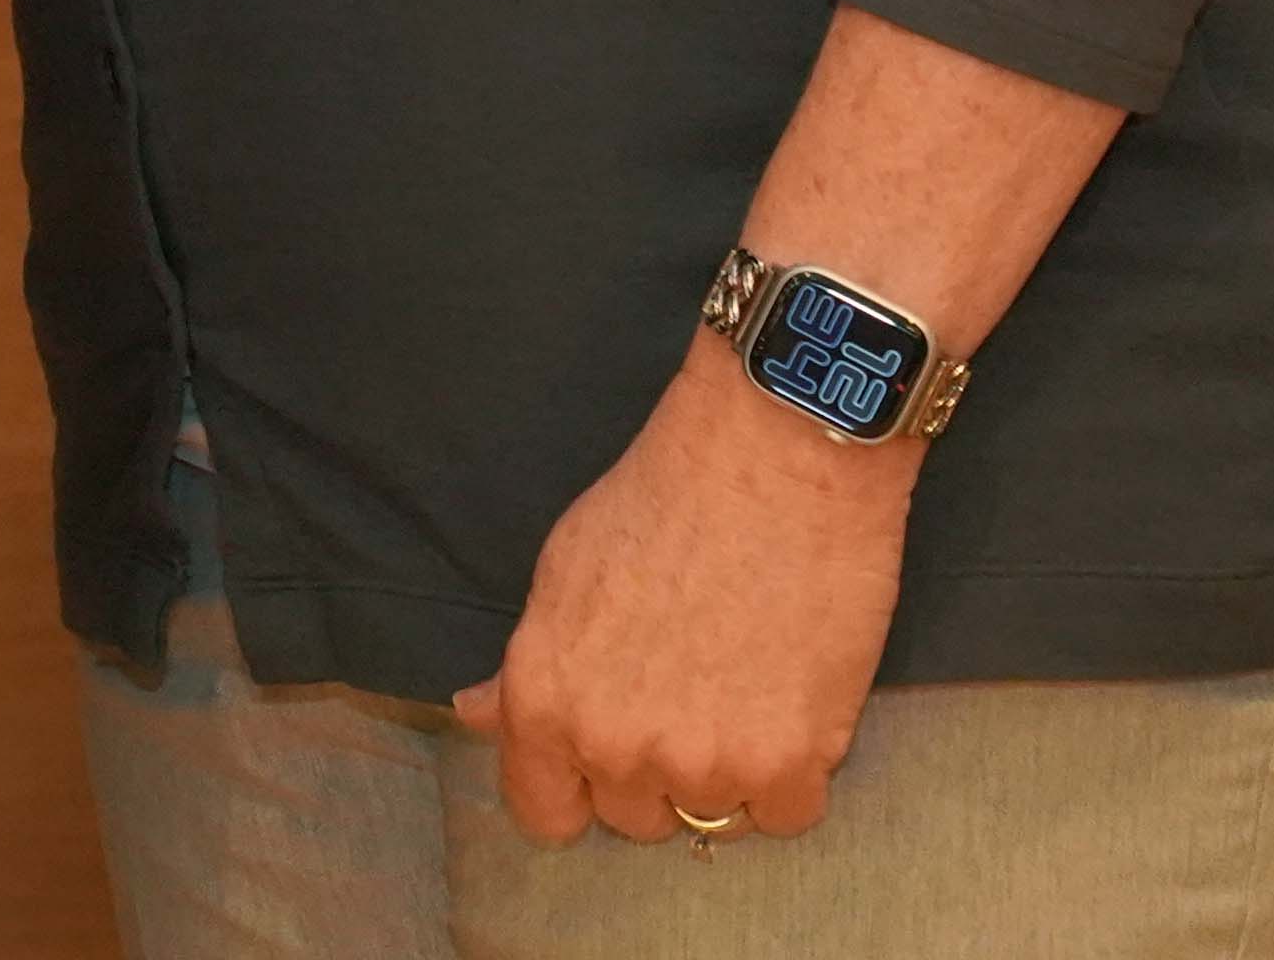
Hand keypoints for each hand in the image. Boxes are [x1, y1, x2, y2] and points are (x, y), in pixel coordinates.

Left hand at [450, 352, 911, 844]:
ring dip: (729, 769)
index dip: (572, 787)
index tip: (600, 763)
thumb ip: (524, 664)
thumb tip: (478, 714)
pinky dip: (795, 772)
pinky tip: (791, 698)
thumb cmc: (664, 498)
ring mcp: (703, 762)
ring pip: (711, 815)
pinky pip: (786, 813)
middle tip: (687, 690)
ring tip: (743, 680)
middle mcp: (614, 745)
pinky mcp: (789, 761)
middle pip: (633, 816)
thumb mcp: (562, 571)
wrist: (775, 455)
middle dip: (656, 768)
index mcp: (545, 699)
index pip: (542, 811)